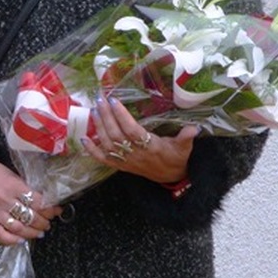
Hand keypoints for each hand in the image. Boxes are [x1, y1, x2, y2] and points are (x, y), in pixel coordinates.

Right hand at [0, 156, 61, 245]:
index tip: (56, 211)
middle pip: (30, 216)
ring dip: (32, 233)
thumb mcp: (11, 174)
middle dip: (43, 222)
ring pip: (18, 228)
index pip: (37, 202)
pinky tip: (20, 240)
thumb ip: (24, 187)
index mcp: (13, 186)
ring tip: (39, 232)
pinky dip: (11, 240)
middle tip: (48, 223)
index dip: (50, 208)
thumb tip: (41, 200)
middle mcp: (5, 200)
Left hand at [81, 95, 196, 183]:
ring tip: (94, 110)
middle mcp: (135, 154)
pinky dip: (91, 150)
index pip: (132, 130)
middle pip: (116, 134)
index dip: (122, 116)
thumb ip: (186, 137)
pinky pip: (103, 159)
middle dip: (106, 116)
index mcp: (150, 147)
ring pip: (107, 144)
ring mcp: (125, 161)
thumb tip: (194, 127)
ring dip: (99, 127)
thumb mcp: (184, 148)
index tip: (114, 100)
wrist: (170, 178)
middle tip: (100, 99)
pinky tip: (83, 138)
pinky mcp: (120, 166)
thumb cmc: (176, 158)